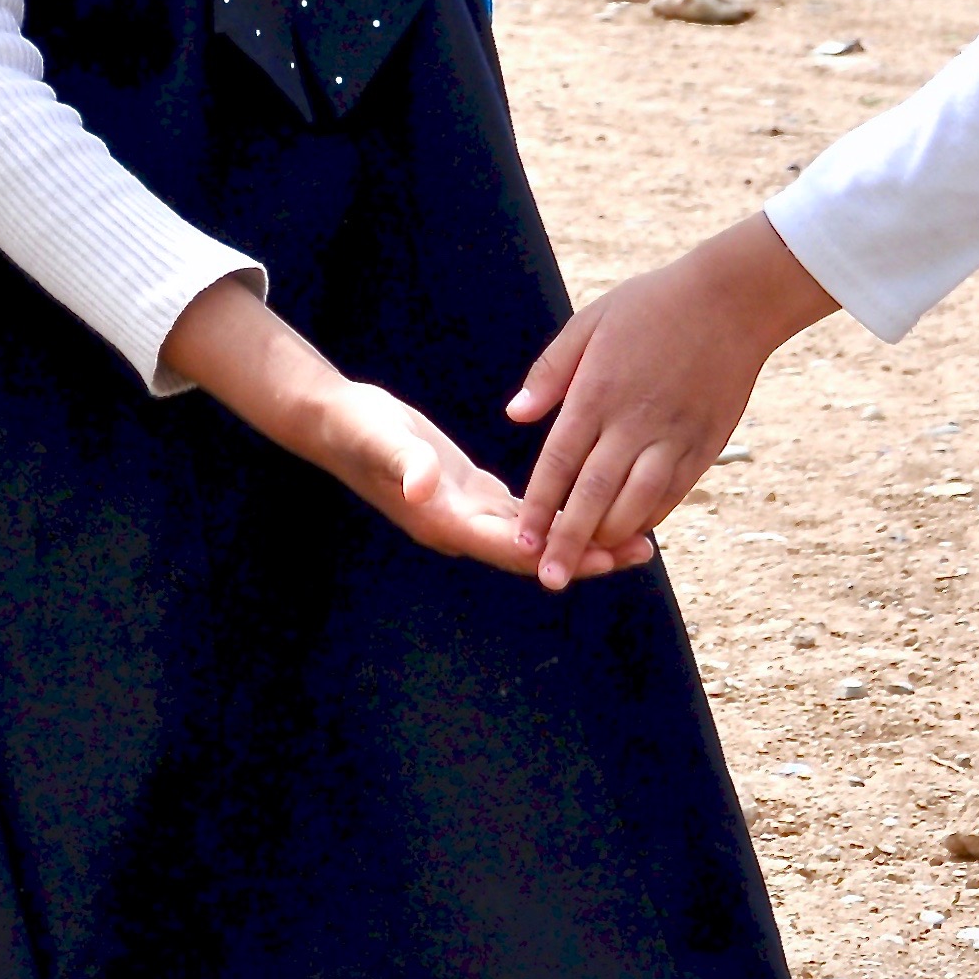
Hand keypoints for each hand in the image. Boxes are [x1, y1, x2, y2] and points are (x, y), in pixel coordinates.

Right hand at [156, 279, 628, 582]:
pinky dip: (559, 514)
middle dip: (586, 553)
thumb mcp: (382, 439)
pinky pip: (525, 512)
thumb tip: (423, 485)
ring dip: (580, 538)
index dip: (560, 554)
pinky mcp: (472, 493)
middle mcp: (461, 526)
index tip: (605, 557)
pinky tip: (593, 506)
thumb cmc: (358, 428)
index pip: (514, 547)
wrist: (336, 422)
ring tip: (634, 536)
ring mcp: (468, 513)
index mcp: (445, 520)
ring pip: (536, 535)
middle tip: (642, 550)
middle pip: (535, 550)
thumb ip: (405, 462)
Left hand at [507, 212, 839, 590]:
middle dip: (569, 542)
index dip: (538, 506)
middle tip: (549, 579)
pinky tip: (633, 532)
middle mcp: (633, 422)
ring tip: (588, 561)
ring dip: (610, 537)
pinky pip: (673, 494)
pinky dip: (651, 517)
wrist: (731, 302)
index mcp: (598, 392)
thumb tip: (515, 414)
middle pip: (593, 495)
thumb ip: (551, 371)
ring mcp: (672, 437)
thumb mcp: (591, 323)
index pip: (559, 462)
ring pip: (636, 503)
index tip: (521, 540)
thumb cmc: (653, 305)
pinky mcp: (704, 445)